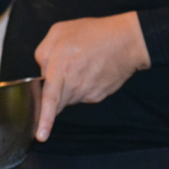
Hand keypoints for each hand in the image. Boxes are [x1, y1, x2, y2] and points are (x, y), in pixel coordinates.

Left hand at [34, 11, 150, 141]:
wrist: (128, 41)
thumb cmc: (94, 33)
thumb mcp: (59, 32)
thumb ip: (43, 52)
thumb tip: (42, 72)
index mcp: (61, 69)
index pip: (50, 100)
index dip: (44, 120)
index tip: (41, 137)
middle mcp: (74, 85)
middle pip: (55, 100)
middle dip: (52, 90)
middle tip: (62, 67)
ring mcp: (88, 93)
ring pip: (68, 98)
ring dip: (66, 87)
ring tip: (78, 64)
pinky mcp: (98, 96)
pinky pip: (81, 96)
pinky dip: (79, 86)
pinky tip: (88, 70)